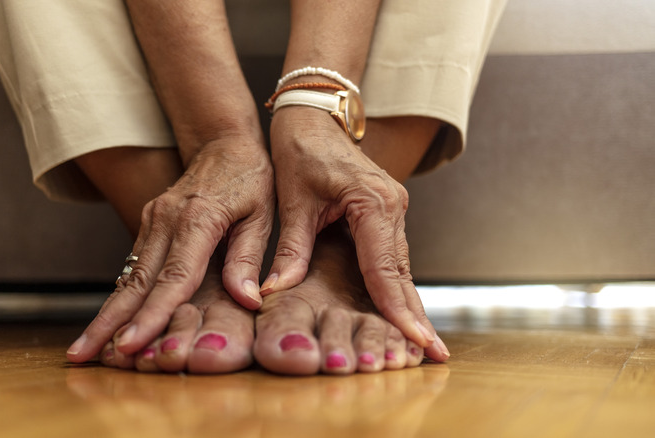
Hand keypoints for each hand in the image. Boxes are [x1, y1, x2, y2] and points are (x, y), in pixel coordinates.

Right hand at [67, 138, 273, 361]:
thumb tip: (247, 300)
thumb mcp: (263, 215)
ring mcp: (152, 221)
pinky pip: (132, 266)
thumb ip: (249, 258)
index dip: (152, 315)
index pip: (173, 277)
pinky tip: (106, 321)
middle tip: (83, 354)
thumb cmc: (250, 179)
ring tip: (85, 347)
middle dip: (109, 323)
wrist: (224, 142)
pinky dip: (119, 296)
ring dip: (105, 313)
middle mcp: (166, 220)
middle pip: (136, 282)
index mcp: (198, 219)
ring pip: (127, 276)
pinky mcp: (148, 224)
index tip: (131, 344)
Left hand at [264, 107, 445, 359]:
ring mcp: (394, 208)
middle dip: (414, 315)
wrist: (314, 117)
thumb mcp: (292, 201)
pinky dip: (396, 285)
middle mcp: (392, 206)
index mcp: (372, 202)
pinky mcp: (386, 212)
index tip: (415, 340)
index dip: (397, 308)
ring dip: (408, 304)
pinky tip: (401, 312)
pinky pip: (393, 256)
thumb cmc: (301, 150)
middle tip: (434, 355)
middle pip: (402, 272)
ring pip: (401, 267)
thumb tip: (277, 290)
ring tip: (422, 344)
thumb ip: (290, 248)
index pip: (385, 267)